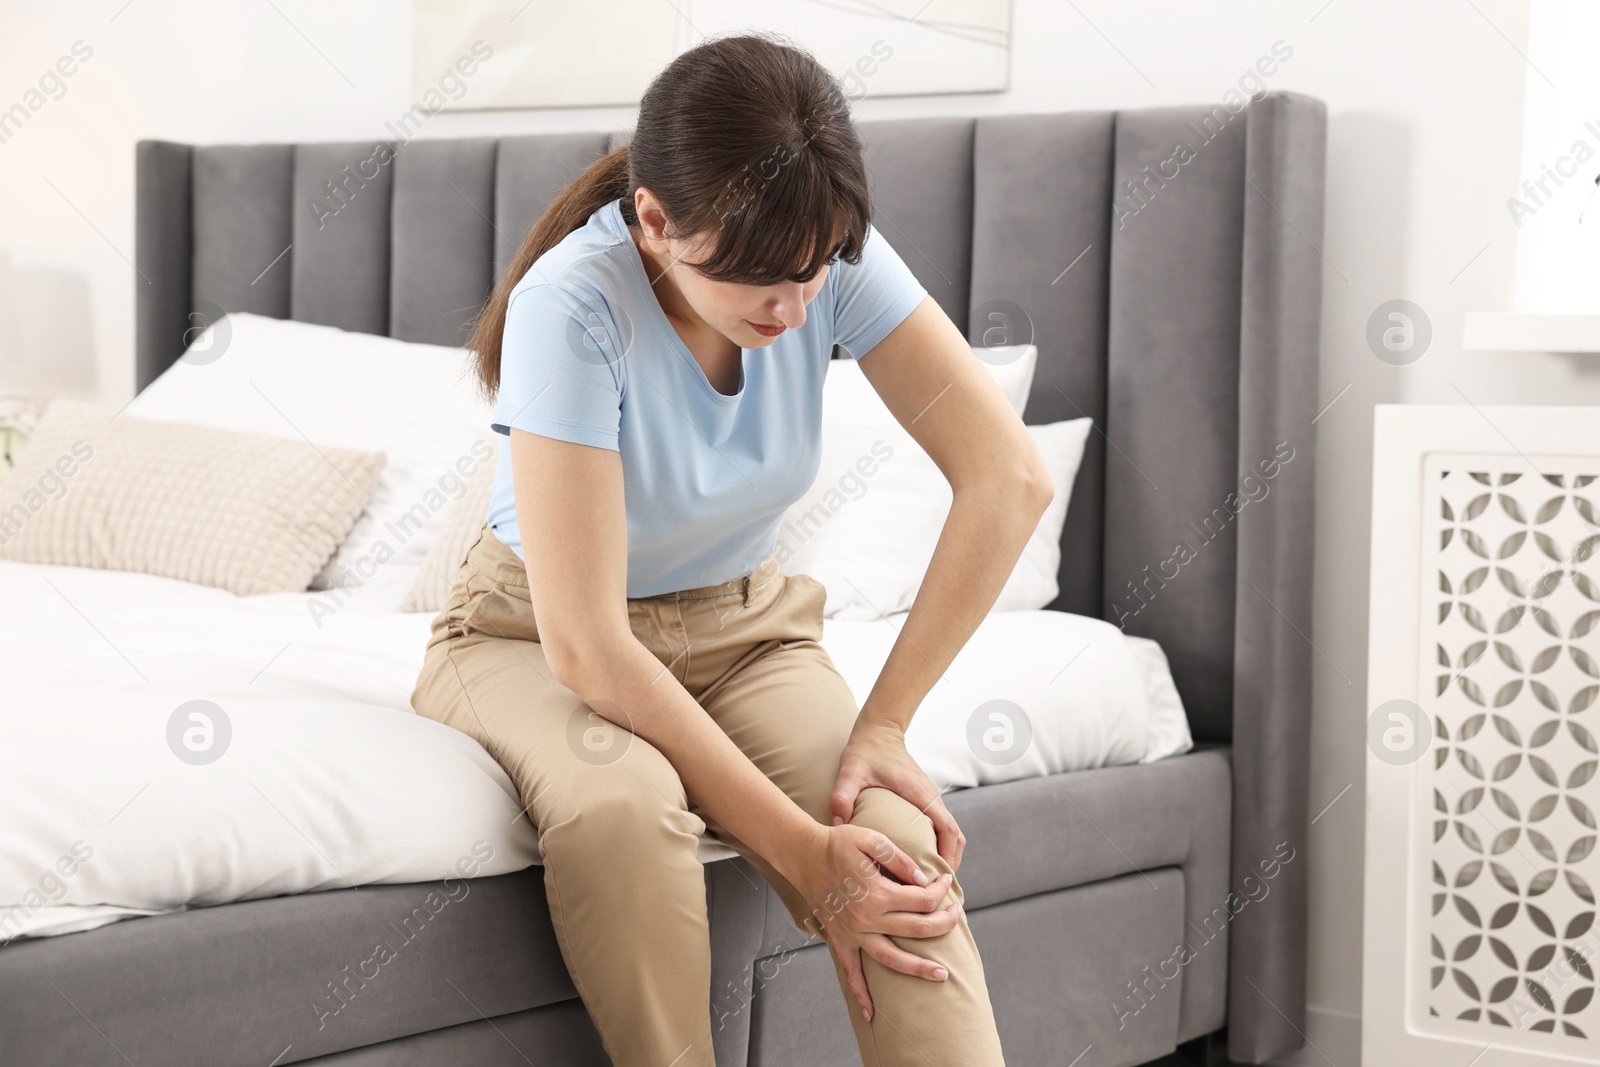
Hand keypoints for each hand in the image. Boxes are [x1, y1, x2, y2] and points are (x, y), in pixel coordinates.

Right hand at [782, 821, 960, 1020]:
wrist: (803, 855)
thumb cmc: (838, 843)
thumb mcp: (871, 839)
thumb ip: (898, 858)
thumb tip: (921, 879)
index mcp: (878, 893)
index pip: (922, 898)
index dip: (939, 890)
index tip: (946, 881)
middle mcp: (868, 919)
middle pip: (917, 928)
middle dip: (943, 923)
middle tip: (958, 916)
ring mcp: (854, 933)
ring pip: (892, 959)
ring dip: (918, 968)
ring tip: (942, 975)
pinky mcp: (840, 940)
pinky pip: (851, 973)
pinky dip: (861, 995)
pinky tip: (872, 1014)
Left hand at [830, 716, 966, 872]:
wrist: (878, 730)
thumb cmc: (866, 751)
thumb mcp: (851, 772)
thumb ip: (842, 796)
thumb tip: (837, 824)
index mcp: (921, 795)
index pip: (948, 829)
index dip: (949, 856)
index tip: (940, 879)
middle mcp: (931, 798)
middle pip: (955, 837)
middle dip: (950, 864)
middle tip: (935, 892)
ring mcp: (930, 799)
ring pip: (950, 834)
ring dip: (946, 857)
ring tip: (929, 884)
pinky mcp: (924, 800)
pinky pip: (940, 828)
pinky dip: (939, 847)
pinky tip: (920, 864)